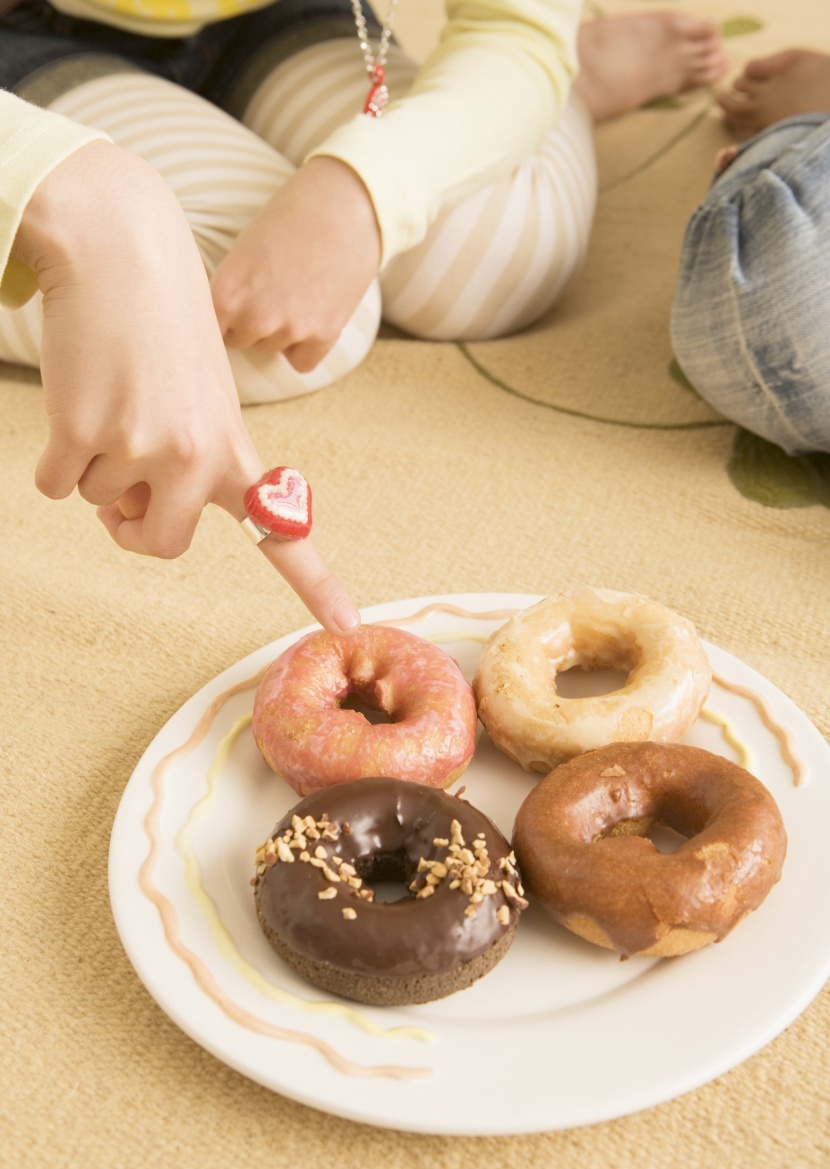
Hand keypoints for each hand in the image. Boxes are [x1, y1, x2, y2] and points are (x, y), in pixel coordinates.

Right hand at [13, 141, 359, 634]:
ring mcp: (141, 445)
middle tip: (123, 487)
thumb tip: (123, 514)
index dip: (316, 585)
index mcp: (235, 450)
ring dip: (93, 463)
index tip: (346, 627)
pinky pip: (54, 484)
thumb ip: (184, 462)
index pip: (285, 532)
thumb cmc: (164, 326)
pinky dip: (54, 455)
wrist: (122, 249)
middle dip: (132, 528)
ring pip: (97, 504)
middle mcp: (197, 457)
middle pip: (162, 545)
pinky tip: (75, 398)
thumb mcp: (202, 397)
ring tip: (111, 397)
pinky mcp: (83, 431)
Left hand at [211, 156, 380, 370]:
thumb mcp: (242, 252)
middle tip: (271, 290)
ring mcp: (291, 329)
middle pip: (240, 342)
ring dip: (280, 331)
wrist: (344, 204)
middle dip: (250, 324)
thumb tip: (221, 329)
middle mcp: (254, 318)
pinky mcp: (324, 335)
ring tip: (297, 292)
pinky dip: (306, 347)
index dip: (221, 316)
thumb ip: (229, 293)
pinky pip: (302, 362)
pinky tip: (314, 315)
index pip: (209, 330)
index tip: (232, 306)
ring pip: (272, 349)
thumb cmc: (289, 219)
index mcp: (225, 295)